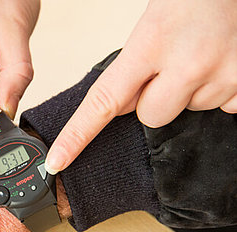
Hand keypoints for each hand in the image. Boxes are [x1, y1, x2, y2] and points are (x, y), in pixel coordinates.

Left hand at [44, 0, 236, 174]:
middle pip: (150, 117)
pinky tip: (220, 63)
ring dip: (188, 92)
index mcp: (151, 43)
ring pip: (186, 112)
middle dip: (153, 98)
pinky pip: (222, 109)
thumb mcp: (151, 26)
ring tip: (200, 55)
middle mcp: (188, 63)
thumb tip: (121, 108)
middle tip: (170, 62)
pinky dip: (219, 92)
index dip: (76, 135)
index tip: (57, 161)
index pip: (103, 101)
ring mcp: (222, 75)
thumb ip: (131, 68)